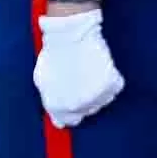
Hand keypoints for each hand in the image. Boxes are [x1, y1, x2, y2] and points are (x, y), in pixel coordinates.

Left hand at [34, 8, 125, 127]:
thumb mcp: (43, 81)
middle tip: (79, 78)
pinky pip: (113, 89)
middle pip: (86, 111)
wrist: (71, 35)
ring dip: (96, 91)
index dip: (69, 110)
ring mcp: (97, 96)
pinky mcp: (112, 84)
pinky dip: (108, 81)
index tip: (70, 96)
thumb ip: (51, 103)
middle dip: (82, 98)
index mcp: (58, 107)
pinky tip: (98, 68)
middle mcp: (78, 106)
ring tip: (87, 71)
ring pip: (101, 102)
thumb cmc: (54, 55)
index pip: (68, 121)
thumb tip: (59, 122)